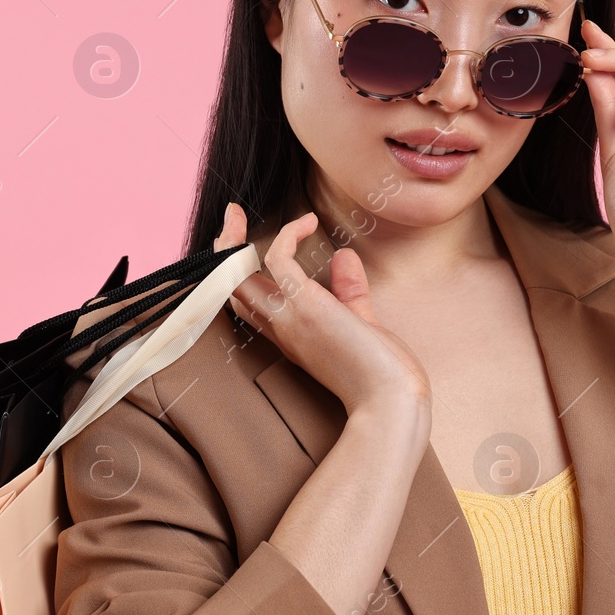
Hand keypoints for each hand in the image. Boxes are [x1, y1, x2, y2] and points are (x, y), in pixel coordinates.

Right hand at [213, 202, 432, 414]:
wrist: (391, 402)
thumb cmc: (381, 374)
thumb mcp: (361, 323)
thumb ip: (349, 291)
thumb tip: (343, 256)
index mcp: (291, 336)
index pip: (251, 304)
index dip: (241, 275)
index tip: (248, 246)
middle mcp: (281, 328)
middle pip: (232, 288)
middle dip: (224, 253)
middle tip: (231, 219)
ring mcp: (289, 318)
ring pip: (237, 277)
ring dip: (232, 242)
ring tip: (237, 213)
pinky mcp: (305, 305)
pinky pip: (278, 259)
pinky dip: (287, 235)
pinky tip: (307, 222)